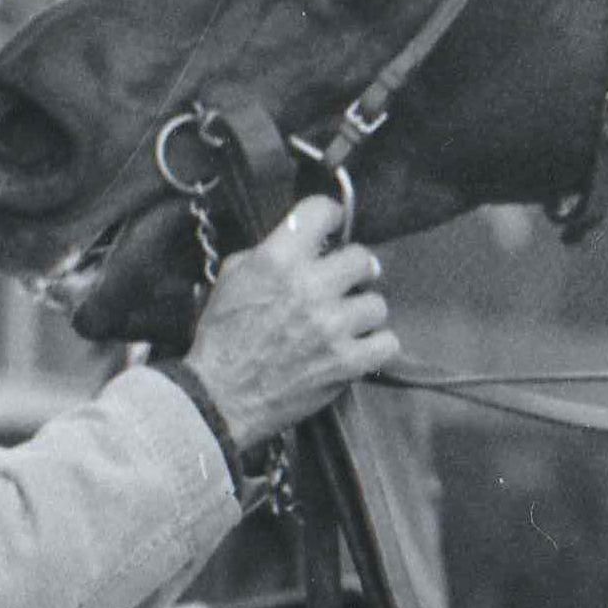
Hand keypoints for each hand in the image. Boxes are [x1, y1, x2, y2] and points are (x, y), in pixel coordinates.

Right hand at [171, 193, 404, 450]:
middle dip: (353, 270)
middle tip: (344, 282)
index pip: (322, 211)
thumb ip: (268, 253)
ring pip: (377, 303)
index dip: (330, 217)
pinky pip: (387, 342)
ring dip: (362, 313)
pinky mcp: (346, 362)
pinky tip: (358, 348)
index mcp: (277, 260)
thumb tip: (301, 241)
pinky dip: (375, 346)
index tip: (333, 227)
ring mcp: (332, 326)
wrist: (221, 396)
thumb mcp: (232, 278)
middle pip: (362, 257)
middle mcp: (308, 287)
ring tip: (345, 323)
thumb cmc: (223, 337)